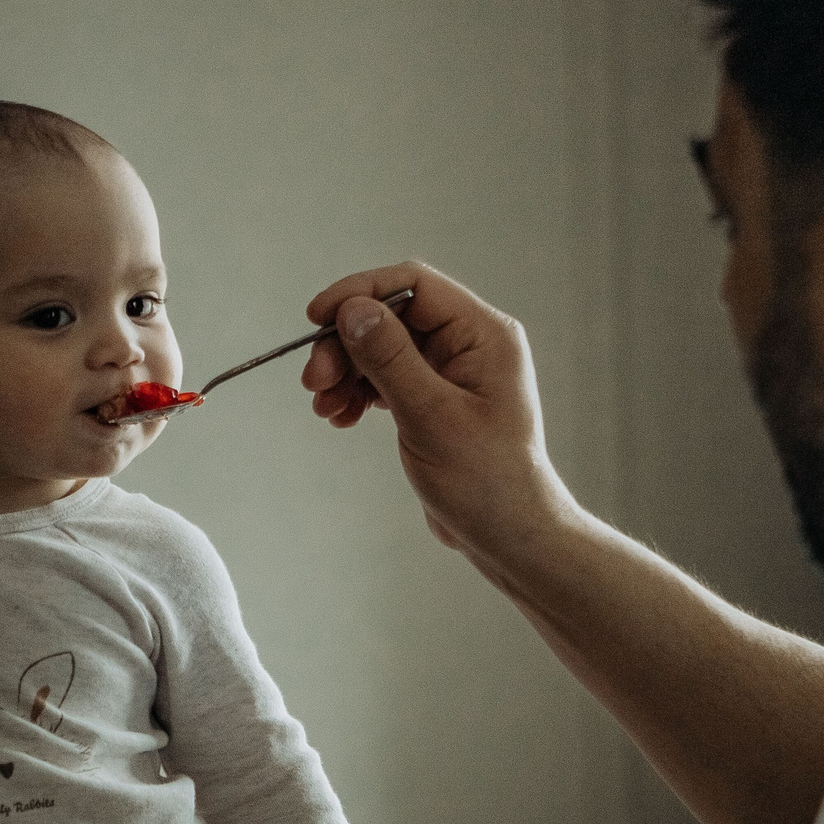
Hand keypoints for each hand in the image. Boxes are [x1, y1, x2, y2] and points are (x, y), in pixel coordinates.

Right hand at [299, 261, 574, 557]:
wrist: (509, 537)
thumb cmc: (488, 482)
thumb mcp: (431, 416)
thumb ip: (391, 358)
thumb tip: (353, 310)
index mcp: (484, 335)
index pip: (413, 286)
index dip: (360, 294)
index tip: (317, 317)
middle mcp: (470, 345)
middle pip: (391, 318)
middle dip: (345, 344)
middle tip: (314, 380)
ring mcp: (452, 373)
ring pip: (383, 348)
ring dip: (346, 370)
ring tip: (325, 406)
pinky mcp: (435, 400)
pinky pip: (387, 378)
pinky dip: (359, 392)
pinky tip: (341, 416)